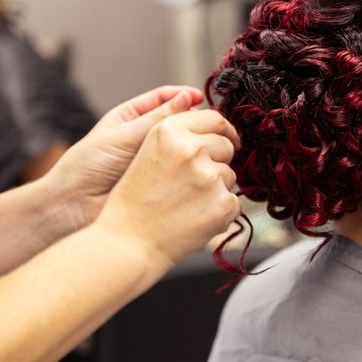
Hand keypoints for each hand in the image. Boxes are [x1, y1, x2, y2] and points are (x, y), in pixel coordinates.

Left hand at [45, 86, 204, 229]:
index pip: (163, 99)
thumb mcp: (123, 136)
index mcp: (130, 117)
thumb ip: (156, 119)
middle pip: (177, 122)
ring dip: (198, 144)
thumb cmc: (87, 167)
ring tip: (214, 142)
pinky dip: (194, 165)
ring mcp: (153, 159)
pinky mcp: (160, 180)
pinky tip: (205, 164)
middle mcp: (144, 136)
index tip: (201, 98)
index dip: (184, 96)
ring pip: (182, 146)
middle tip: (214, 123)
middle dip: (196, 120)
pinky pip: (181, 169)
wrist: (74, 206)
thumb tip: (187, 98)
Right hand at [94, 110, 240, 267]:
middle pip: (226, 146)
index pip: (215, 119)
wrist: (128, 243)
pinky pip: (233, 201)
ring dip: (216, 188)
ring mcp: (210, 176)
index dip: (224, 131)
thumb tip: (219, 129)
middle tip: (192, 183)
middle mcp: (192, 148)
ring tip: (186, 203)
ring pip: (230, 175)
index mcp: (170, 131)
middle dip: (217, 161)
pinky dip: (220, 211)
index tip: (227, 139)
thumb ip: (182, 135)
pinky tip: (194, 218)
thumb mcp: (149, 152)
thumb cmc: (135, 200)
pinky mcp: (223, 202)